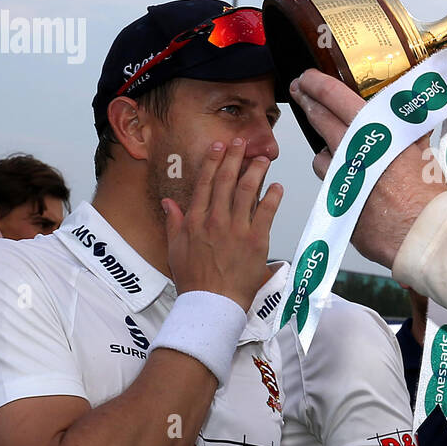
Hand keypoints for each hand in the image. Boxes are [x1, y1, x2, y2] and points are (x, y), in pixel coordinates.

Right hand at [162, 138, 282, 309]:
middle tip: (242, 142)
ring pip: (247, 192)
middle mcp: (215, 220)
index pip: (204, 184)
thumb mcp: (175, 249)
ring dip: (256, 171)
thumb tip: (168, 202)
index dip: (213, 162)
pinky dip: (273, 197)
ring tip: (263, 158)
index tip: (219, 147)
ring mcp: (236, 229)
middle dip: (234, 158)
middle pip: (226, 181)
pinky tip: (278, 186)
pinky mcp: (256, 241)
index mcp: (195, 221)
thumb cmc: (194, 281)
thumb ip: (173, 223)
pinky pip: (266, 213)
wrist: (211, 303)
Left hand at [290, 72, 446, 268]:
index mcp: (374, 132)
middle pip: (319, 119)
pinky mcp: (335, 200)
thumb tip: (408, 116)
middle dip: (307, 103)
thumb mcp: (423, 153)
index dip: (317, 85)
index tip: (307, 79)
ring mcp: (340, 176)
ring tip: (343, 156)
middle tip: (300, 93)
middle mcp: (351, 150)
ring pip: (321, 156)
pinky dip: (336, 181)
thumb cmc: (426, 197)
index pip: (335, 98)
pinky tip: (351, 185)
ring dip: (327, 153)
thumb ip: (408, 132)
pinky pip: (329, 184)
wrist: (421, 235)